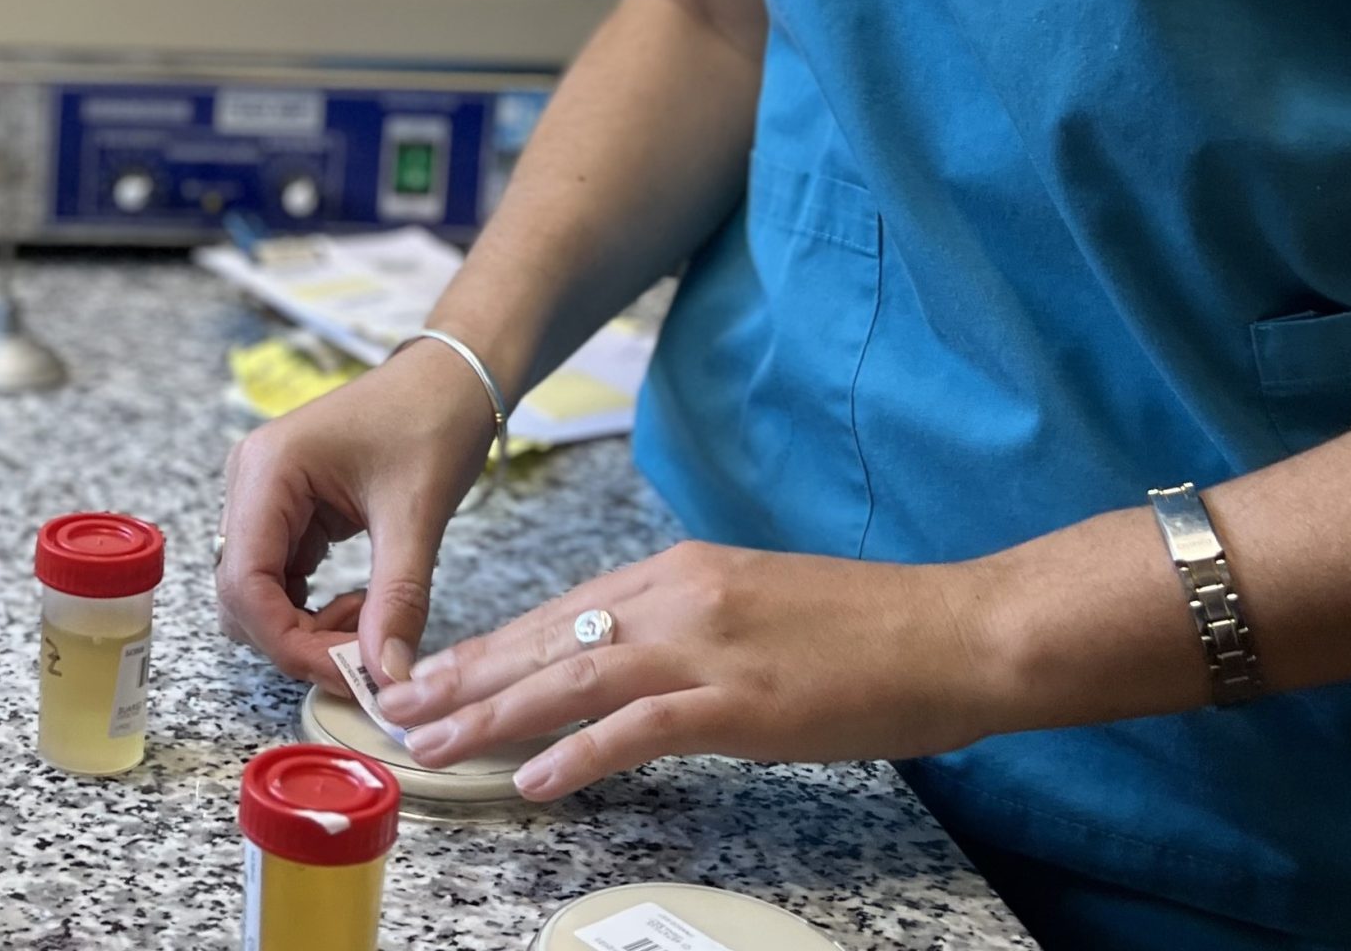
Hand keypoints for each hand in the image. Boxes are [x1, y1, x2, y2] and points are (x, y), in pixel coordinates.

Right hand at [215, 341, 496, 689]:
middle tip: (364, 652)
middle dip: (297, 638)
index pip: (245, 584)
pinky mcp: (287, 510)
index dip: (288, 642)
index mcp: (267, 470)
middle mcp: (250, 482)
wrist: (452, 376)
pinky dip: (312, 607)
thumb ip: (398, 601)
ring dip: (304, 626)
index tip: (349, 671)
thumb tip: (388, 679)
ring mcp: (264, 496)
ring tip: (368, 620)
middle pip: (242, 595)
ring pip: (257, 594)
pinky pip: (281, 579)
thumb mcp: (417, 513)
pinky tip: (360, 603)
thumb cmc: (433, 418)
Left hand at [374, 540, 1005, 799]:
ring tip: (432, 743)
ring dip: (493, 714)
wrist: (958, 630)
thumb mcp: (752, 605)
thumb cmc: (866, 628)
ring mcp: (707, 647)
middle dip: (464, 675)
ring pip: (572, 680)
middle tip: (393, 705)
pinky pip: (641, 729)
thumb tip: (619, 657)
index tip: (431, 669)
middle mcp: (678, 597)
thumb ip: (681, 624)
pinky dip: (581, 754)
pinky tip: (534, 778)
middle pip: (546, 639)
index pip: (558, 610)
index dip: (488, 644)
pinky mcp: (741, 702)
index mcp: (678, 572)